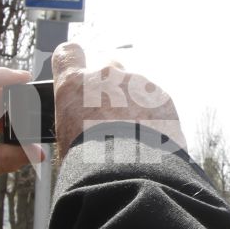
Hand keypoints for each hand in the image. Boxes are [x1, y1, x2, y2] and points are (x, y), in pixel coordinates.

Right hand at [52, 42, 185, 157]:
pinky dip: (154, 118)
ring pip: (135, 87)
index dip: (72, 64)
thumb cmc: (89, 162)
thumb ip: (75, 118)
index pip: (68, 53)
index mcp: (75, 84)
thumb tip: (81, 123)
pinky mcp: (163, 98)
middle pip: (108, 68)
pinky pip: (156, 103)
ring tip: (133, 139)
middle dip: (109, 87)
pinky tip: (150, 142)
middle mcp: (106, 75)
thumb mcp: (66, 139)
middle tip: (110, 118)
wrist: (128, 174)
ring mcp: (138, 83)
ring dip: (134, 105)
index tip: (78, 77)